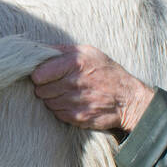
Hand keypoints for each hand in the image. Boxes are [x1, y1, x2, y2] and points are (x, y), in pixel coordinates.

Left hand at [30, 44, 155, 134]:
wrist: (128, 99)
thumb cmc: (107, 72)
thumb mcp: (89, 52)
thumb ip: (62, 50)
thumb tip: (38, 50)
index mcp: (75, 63)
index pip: (38, 74)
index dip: (39, 75)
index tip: (44, 75)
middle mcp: (74, 82)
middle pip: (40, 90)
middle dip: (45, 87)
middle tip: (58, 84)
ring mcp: (76, 101)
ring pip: (47, 102)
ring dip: (53, 99)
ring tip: (67, 93)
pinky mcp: (78, 117)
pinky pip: (57, 113)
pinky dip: (61, 109)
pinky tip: (73, 103)